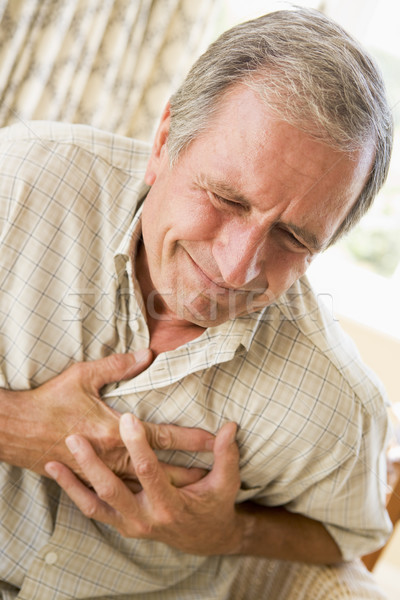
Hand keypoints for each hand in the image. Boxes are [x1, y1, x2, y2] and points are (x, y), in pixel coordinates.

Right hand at [0, 352, 214, 487]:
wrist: (13, 430)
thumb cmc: (49, 401)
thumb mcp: (82, 376)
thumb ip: (118, 366)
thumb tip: (147, 354)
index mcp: (113, 432)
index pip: (161, 436)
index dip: (189, 438)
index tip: (213, 439)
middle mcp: (111, 456)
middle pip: (158, 468)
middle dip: (187, 471)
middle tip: (214, 476)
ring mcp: (100, 471)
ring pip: (142, 485)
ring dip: (167, 487)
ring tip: (193, 491)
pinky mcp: (88, 478)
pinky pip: (120, 492)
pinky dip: (139, 494)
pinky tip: (149, 498)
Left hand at [45, 415, 241, 554]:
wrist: (204, 540)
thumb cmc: (215, 506)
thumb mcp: (226, 483)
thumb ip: (226, 454)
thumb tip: (230, 426)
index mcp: (170, 506)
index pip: (149, 471)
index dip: (138, 444)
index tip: (127, 418)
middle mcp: (145, 518)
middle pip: (112, 489)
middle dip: (91, 463)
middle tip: (75, 437)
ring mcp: (129, 524)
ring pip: (94, 504)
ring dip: (73, 482)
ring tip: (53, 461)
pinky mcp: (121, 524)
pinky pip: (92, 510)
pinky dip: (74, 493)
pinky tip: (59, 475)